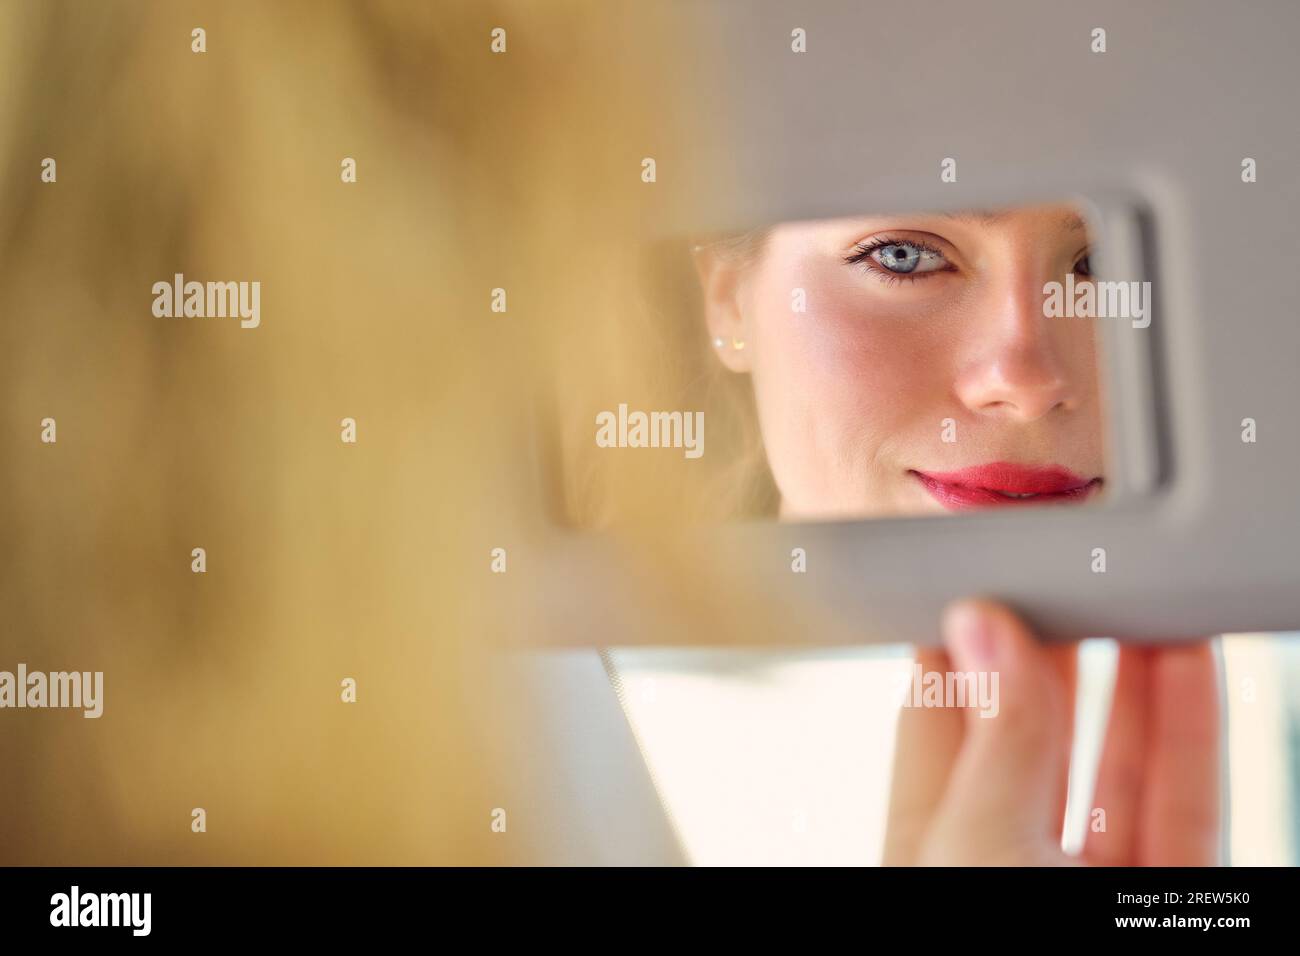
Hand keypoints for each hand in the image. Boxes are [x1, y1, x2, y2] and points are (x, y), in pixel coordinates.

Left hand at [883, 599, 1221, 865]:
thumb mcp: (978, 842)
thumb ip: (994, 738)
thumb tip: (980, 624)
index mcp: (928, 848)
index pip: (934, 724)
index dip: (957, 647)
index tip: (984, 579)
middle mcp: (1004, 861)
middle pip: (1029, 739)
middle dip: (1050, 652)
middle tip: (1066, 577)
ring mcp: (1083, 883)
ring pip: (1113, 768)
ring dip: (1130, 679)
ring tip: (1133, 602)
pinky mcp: (1160, 895)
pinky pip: (1181, 803)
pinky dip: (1188, 729)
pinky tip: (1186, 661)